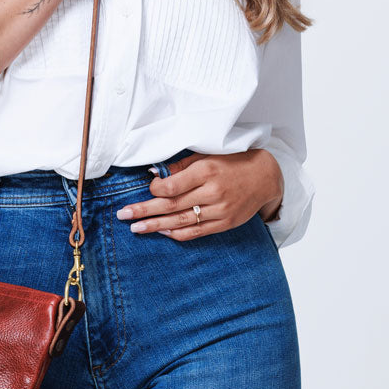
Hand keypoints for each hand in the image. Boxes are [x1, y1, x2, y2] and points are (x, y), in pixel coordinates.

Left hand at [115, 149, 283, 240]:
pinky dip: (177, 233)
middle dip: (144, 211)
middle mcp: (213, 192)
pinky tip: (161, 232)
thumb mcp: (207, 155)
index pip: (172, 187)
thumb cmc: (232, 161)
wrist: (265, 177)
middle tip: (123, 215)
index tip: (146, 189)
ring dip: (155, 225)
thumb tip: (154, 176)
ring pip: (181, 221)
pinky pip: (197, 232)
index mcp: (206, 171)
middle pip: (171, 205)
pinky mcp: (225, 223)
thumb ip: (180, 166)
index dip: (154, 190)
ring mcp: (220, 210)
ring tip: (136, 228)